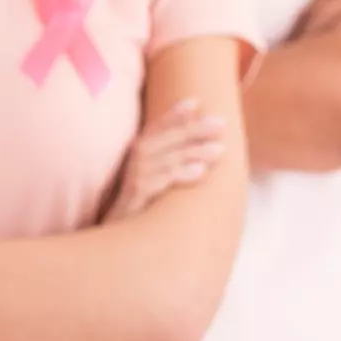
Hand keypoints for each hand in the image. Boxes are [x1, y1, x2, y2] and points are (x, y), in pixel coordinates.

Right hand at [112, 99, 225, 217]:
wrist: (120, 238)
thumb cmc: (142, 208)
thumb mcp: (155, 180)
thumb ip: (171, 162)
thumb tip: (205, 147)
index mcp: (139, 155)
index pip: (156, 128)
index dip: (173, 115)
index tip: (195, 102)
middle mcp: (134, 163)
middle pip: (164, 139)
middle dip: (193, 129)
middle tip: (220, 124)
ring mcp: (134, 179)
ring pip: (166, 159)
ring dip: (193, 152)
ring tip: (219, 150)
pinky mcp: (135, 198)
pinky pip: (158, 182)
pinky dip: (180, 174)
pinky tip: (201, 172)